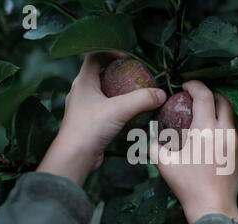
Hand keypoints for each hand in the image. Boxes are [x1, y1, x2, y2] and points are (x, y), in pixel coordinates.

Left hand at [37, 52, 166, 184]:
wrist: (75, 156)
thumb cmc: (90, 128)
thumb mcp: (119, 109)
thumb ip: (142, 99)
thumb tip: (161, 94)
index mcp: (83, 82)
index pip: (94, 57)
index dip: (111, 53)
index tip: (128, 57)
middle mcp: (81, 93)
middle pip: (99, 75)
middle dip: (116, 73)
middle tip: (134, 76)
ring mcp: (83, 109)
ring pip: (101, 94)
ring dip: (117, 92)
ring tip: (133, 95)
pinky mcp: (88, 124)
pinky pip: (104, 110)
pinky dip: (116, 109)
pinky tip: (128, 116)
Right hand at [150, 81, 237, 223]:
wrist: (213, 206)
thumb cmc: (187, 186)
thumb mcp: (164, 164)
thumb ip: (154, 145)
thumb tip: (151, 135)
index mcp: (205, 130)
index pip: (204, 95)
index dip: (194, 85)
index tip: (186, 85)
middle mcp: (225, 131)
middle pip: (223, 99)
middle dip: (210, 92)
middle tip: (197, 96)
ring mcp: (236, 141)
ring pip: (233, 112)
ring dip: (220, 106)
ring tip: (207, 110)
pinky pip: (236, 127)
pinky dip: (226, 121)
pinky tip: (215, 130)